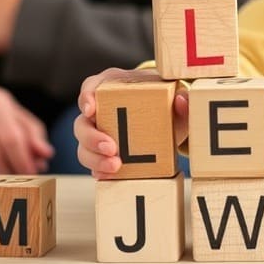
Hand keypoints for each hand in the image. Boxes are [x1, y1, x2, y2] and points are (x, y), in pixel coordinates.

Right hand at [73, 67, 189, 179]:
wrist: (167, 118)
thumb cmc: (164, 99)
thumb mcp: (174, 96)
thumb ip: (181, 97)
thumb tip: (182, 100)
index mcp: (113, 87)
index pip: (92, 86)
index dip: (86, 97)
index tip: (91, 109)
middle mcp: (100, 110)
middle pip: (82, 122)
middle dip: (92, 137)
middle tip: (111, 148)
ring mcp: (98, 133)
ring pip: (83, 146)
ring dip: (95, 158)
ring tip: (115, 167)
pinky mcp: (102, 153)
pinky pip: (93, 163)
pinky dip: (98, 170)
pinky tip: (108, 176)